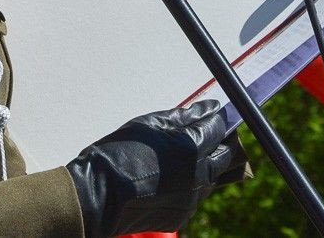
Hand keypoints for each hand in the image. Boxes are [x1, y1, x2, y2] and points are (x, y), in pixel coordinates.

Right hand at [65, 100, 248, 236]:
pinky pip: (195, 195)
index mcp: (191, 149)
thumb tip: (208, 109)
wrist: (98, 195)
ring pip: (211, 177)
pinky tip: (168, 176)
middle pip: (225, 155)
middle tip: (203, 132)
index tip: (212, 114)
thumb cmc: (119, 154)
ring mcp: (191, 198)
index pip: (219, 129)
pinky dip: (189, 183)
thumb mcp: (151, 124)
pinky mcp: (182, 214)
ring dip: (205, 164)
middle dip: (218, 142)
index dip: (217, 118)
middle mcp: (198, 176)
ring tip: (179, 155)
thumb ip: (185, 116)